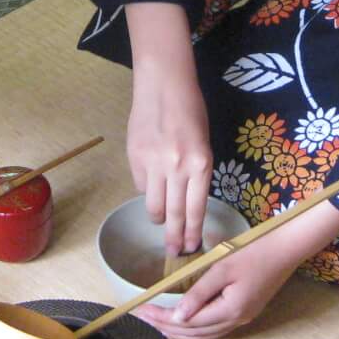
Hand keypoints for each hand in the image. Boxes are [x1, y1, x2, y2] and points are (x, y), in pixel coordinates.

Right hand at [127, 54, 213, 258]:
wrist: (163, 85)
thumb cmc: (191, 110)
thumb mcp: (204, 143)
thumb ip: (196, 172)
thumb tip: (185, 199)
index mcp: (201, 163)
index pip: (196, 208)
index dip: (193, 231)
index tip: (192, 247)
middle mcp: (177, 167)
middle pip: (175, 213)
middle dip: (175, 237)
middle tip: (175, 253)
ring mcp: (153, 163)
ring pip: (154, 205)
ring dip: (159, 217)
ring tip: (163, 222)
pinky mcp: (135, 158)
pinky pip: (140, 185)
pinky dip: (146, 190)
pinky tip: (152, 184)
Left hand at [136, 232, 302, 338]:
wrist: (287, 248)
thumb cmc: (254, 252)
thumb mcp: (222, 268)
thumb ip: (198, 292)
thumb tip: (177, 316)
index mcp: (230, 310)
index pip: (188, 322)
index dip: (163, 318)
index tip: (142, 310)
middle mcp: (236, 320)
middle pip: (195, 333)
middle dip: (167, 328)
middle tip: (143, 319)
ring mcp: (243, 318)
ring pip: (205, 335)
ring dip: (180, 332)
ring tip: (158, 325)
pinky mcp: (246, 312)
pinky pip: (215, 328)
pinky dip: (196, 329)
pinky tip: (185, 323)